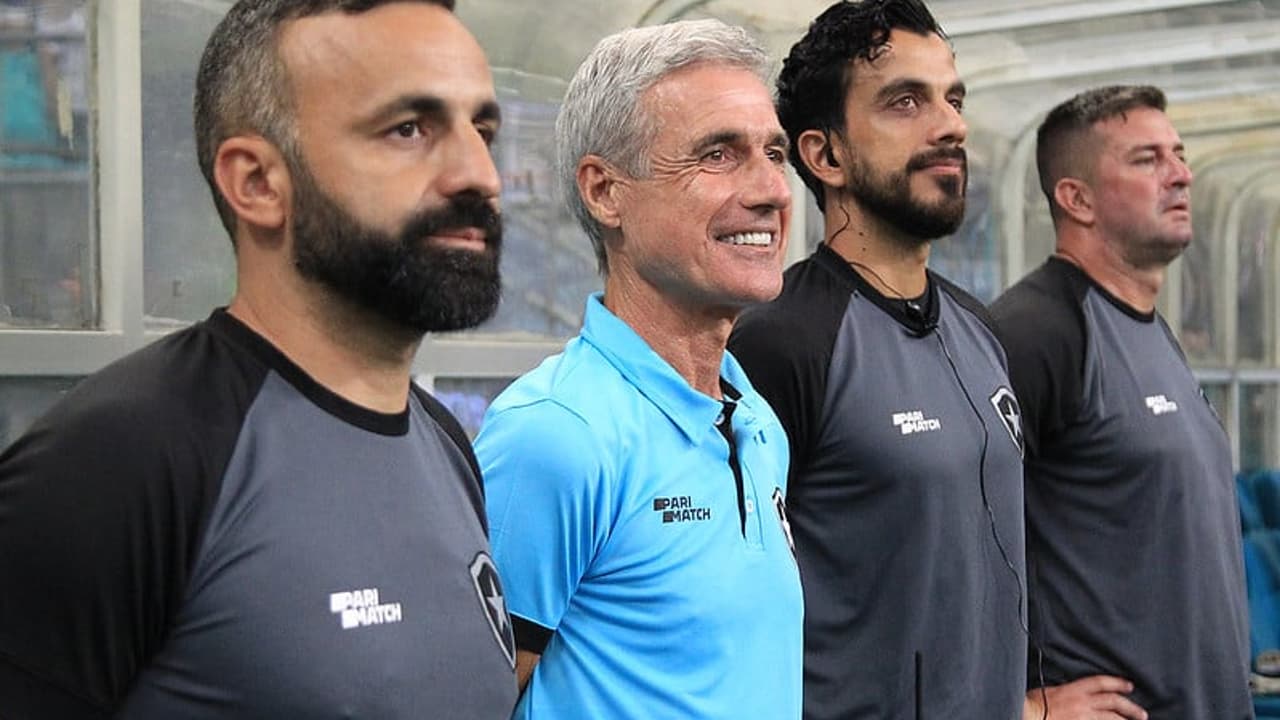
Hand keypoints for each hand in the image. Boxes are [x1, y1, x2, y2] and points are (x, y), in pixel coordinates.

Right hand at [1023, 676, 1147, 719]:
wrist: (1027, 715)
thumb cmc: (1031, 704)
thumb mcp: (1048, 691)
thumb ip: (1064, 691)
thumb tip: (1071, 693)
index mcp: (1073, 689)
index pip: (1101, 683)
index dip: (1117, 683)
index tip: (1129, 686)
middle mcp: (1082, 703)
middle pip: (1113, 702)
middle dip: (1130, 707)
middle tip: (1142, 713)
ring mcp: (1083, 717)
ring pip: (1112, 718)